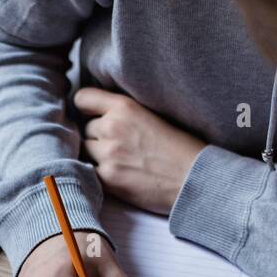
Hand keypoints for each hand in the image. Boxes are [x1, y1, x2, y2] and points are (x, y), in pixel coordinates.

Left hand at [75, 87, 204, 214]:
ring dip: (95, 156)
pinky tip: (115, 175)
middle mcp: (112, 127)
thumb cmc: (180, 148)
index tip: (92, 116)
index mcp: (125, 106)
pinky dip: (97, 174)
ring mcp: (108, 154)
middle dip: (96, 137)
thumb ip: (124, 113)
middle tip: (117, 146)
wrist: (194, 177)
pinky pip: (88, 172)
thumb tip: (101, 114)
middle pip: (85, 129)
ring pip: (84, 151)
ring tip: (117, 162)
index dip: (85, 109)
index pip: (82, 99)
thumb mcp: (152, 115)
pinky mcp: (108, 178)